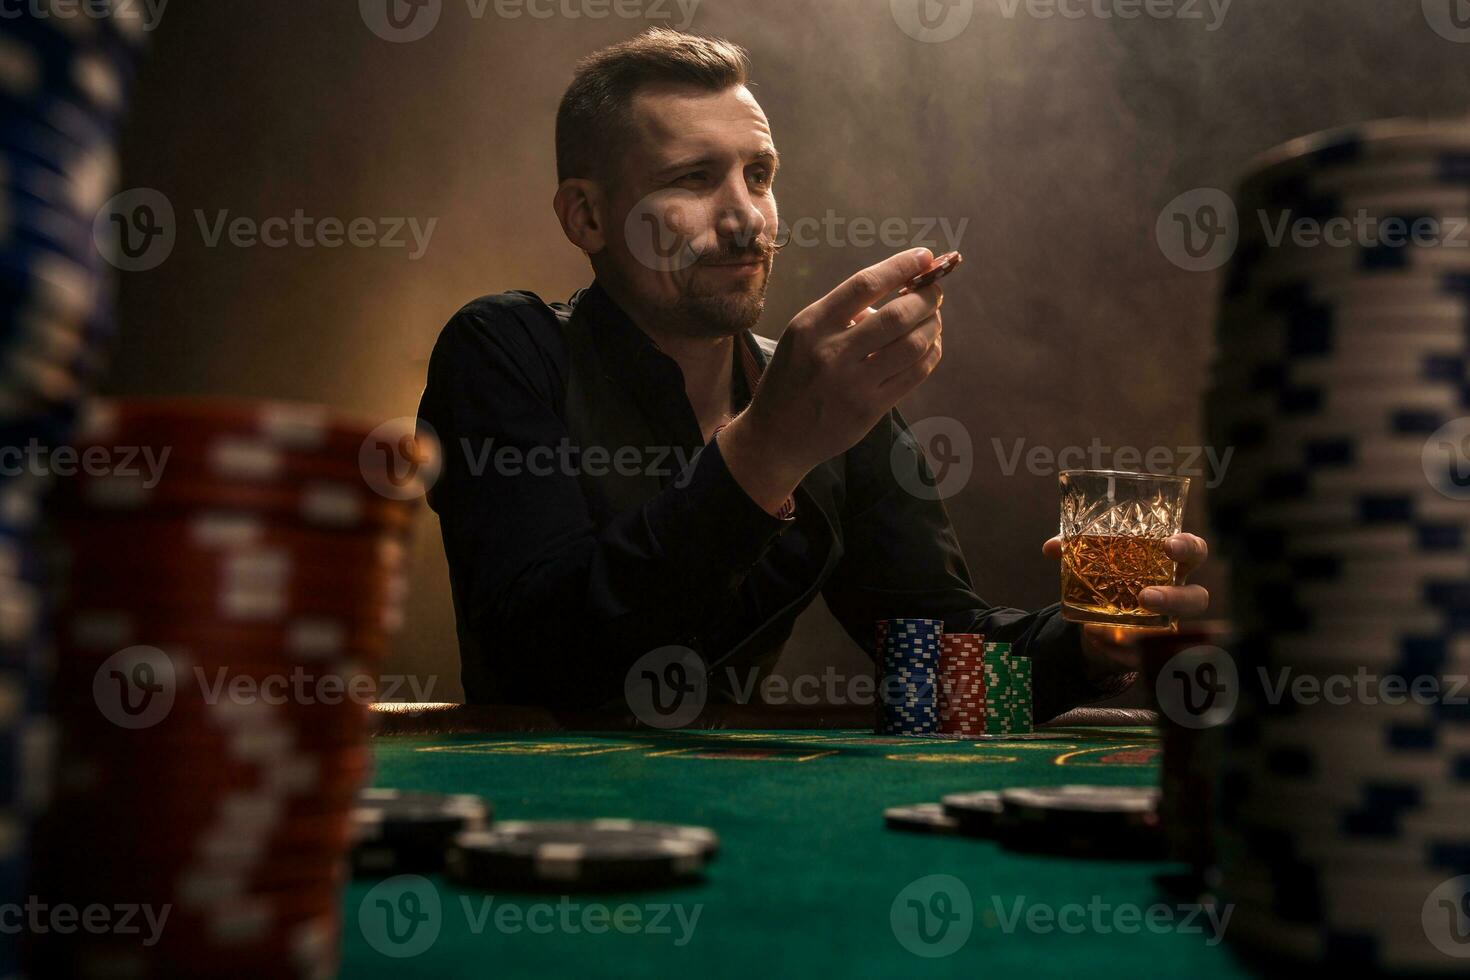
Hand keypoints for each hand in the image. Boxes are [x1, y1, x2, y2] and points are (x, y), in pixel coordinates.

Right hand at [720, 248, 943, 512]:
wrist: (775, 436)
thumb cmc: (791, 378)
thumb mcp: (801, 336)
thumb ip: (842, 314)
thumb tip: (897, 294)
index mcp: (811, 325)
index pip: (864, 284)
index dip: (901, 266)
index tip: (925, 256)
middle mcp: (831, 352)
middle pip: (898, 314)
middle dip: (927, 297)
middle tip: (935, 292)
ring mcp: (853, 383)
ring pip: (913, 344)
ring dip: (933, 325)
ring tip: (933, 318)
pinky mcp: (870, 409)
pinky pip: (914, 374)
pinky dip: (930, 353)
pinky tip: (930, 345)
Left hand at [1041, 533, 1210, 676]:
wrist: (1099, 622)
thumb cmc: (1109, 579)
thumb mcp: (1094, 565)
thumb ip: (1075, 552)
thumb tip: (1052, 547)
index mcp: (1168, 566)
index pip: (1193, 551)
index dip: (1187, 547)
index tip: (1168, 546)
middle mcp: (1177, 595)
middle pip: (1197, 596)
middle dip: (1177, 598)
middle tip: (1147, 597)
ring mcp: (1169, 626)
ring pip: (1176, 638)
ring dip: (1152, 634)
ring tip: (1129, 628)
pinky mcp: (1153, 650)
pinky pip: (1149, 658)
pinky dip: (1126, 652)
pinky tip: (1104, 643)